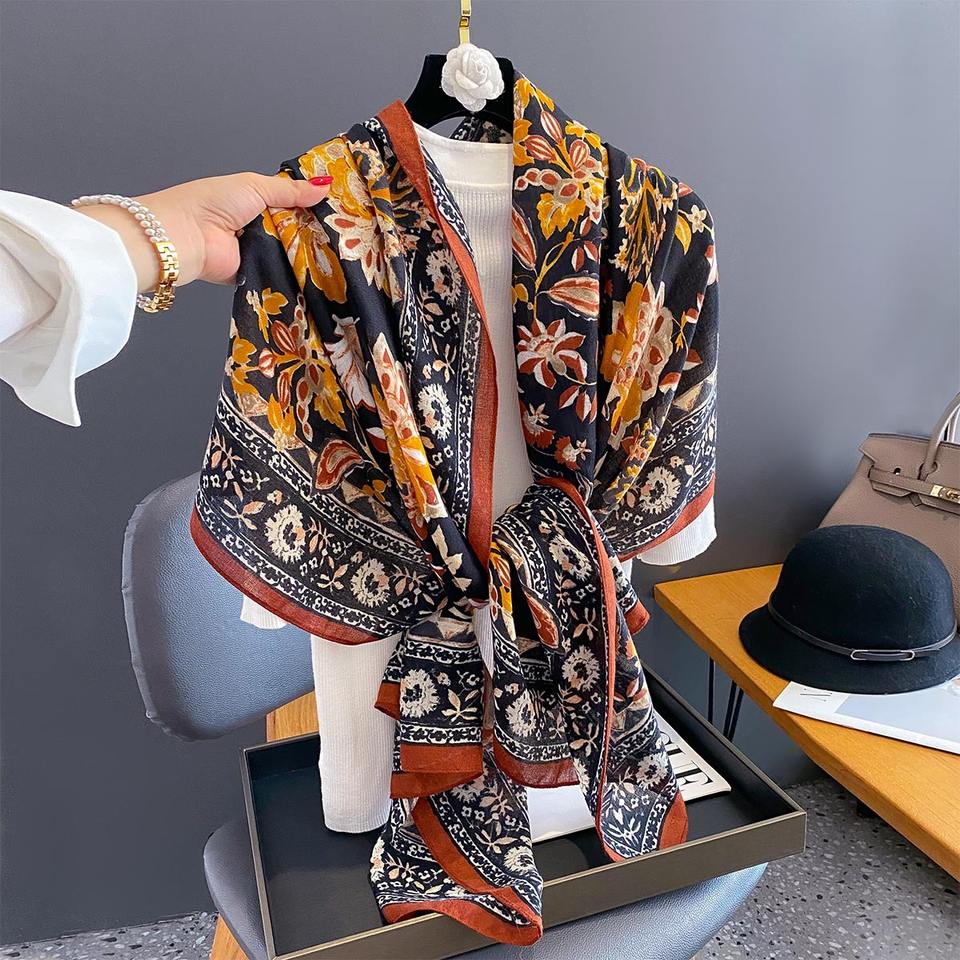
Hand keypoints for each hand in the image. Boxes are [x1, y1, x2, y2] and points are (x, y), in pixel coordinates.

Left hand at [77, 172, 330, 291]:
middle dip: (315, 234)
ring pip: (289, 255)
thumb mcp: (255, 186)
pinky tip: (319, 276)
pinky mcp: (253, 276)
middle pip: (294, 231)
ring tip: (341, 256)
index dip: (314, 207)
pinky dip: (292, 275)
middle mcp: (257, 227)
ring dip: (306, 256)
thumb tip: (325, 185)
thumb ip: (290, 190)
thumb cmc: (212, 202)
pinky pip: (277, 276)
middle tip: (350, 237)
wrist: (184, 237)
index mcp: (254, 201)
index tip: (343, 211)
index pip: (292, 205)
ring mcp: (255, 253)